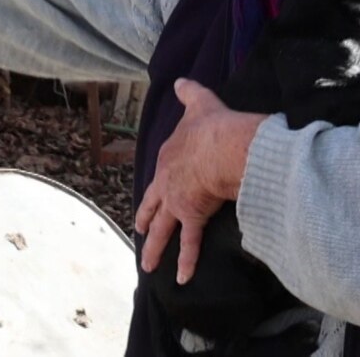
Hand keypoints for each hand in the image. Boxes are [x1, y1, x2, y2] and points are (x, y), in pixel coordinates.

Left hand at [135, 79, 265, 283]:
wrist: (219, 146)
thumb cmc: (212, 125)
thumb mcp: (199, 102)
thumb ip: (189, 93)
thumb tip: (180, 80)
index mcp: (169, 158)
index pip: (163, 172)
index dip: (161, 183)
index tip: (159, 192)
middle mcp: (167, 181)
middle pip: (154, 204)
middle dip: (147, 217)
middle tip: (141, 228)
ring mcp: (177, 201)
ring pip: (163, 229)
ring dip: (155, 248)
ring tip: (146, 265)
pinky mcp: (191, 216)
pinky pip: (189, 243)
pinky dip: (185, 262)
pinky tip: (180, 278)